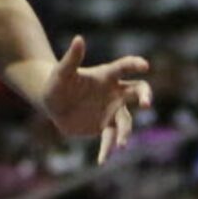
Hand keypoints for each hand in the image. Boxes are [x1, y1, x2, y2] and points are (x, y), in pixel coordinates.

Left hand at [39, 37, 150, 163]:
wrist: (52, 104)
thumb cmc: (57, 84)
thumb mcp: (62, 72)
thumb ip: (72, 57)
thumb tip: (79, 38)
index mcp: (107, 76)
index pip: (125, 67)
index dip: (136, 65)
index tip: (144, 66)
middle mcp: (115, 92)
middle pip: (138, 91)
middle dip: (144, 96)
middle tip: (146, 103)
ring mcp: (112, 110)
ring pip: (126, 120)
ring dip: (125, 132)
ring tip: (121, 144)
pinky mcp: (105, 126)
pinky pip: (111, 138)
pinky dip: (108, 149)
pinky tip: (102, 160)